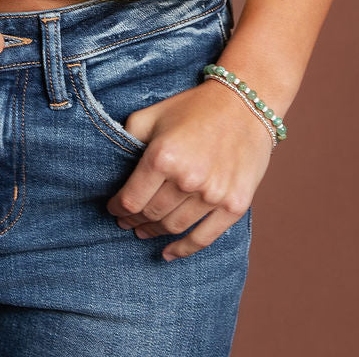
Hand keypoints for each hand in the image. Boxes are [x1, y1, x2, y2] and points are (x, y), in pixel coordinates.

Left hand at [105, 79, 273, 258]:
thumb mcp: (153, 114)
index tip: (113, 210)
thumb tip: (114, 167)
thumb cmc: (194, 108)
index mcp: (163, 156)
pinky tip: (168, 253)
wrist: (245, 104)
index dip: (117, 209)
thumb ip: (129, 138)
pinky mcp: (234, 205)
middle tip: (127, 223)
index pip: (130, 199)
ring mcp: (213, 195)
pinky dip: (183, 250)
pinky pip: (203, 238)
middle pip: (151, 214)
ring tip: (144, 232)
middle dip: (134, 221)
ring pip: (173, 227)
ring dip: (154, 233)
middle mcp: (187, 178)